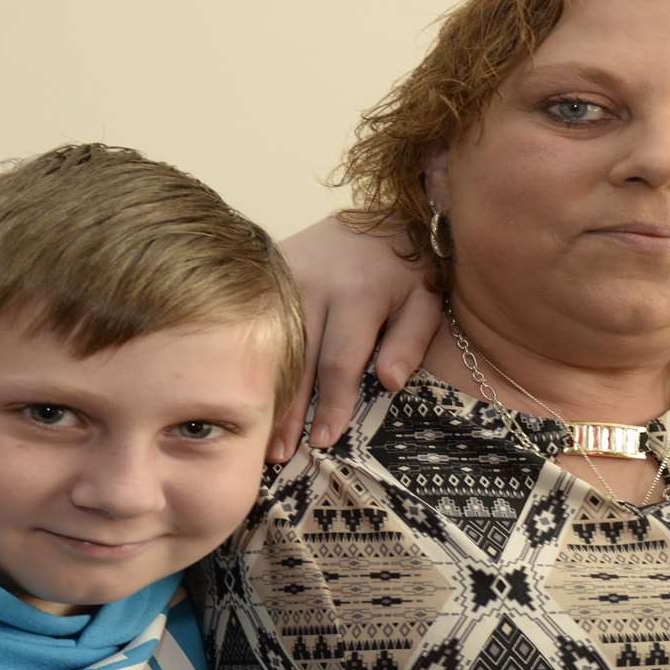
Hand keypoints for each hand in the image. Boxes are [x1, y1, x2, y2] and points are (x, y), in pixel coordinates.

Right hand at [270, 215, 441, 460]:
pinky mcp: (269, 272)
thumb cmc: (408, 270)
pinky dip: (250, 359)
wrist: (378, 215)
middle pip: (296, 361)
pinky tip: (243, 389)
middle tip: (279, 455)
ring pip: (271, 345)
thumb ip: (411, 341)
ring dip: (264, 391)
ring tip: (259, 434)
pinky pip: (256, 321)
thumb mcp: (425, 301)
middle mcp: (315, 284)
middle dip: (289, 412)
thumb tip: (390, 383)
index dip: (332, 406)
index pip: (339, 363)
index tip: (325, 441)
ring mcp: (285, 275)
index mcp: (358, 294)